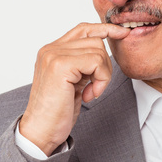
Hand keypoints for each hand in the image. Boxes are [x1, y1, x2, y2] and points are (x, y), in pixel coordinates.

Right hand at [18, 22, 127, 155]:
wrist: (40, 131)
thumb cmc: (56, 112)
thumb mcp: (73, 81)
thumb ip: (82, 63)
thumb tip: (105, 46)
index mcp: (51, 51)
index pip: (83, 29)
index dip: (104, 29)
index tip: (121, 34)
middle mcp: (50, 49)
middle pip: (95, 40)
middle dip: (104, 65)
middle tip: (95, 87)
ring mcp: (54, 55)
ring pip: (98, 51)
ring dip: (103, 75)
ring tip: (90, 92)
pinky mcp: (61, 65)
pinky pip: (96, 62)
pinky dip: (101, 80)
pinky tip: (88, 95)